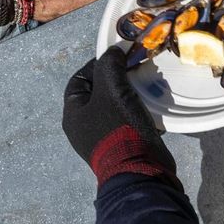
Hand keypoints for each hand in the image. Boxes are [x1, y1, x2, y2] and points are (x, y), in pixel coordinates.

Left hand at [63, 46, 178, 186]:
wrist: (140, 172)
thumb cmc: (119, 128)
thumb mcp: (112, 90)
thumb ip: (109, 65)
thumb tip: (113, 51)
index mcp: (73, 114)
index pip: (79, 80)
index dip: (96, 64)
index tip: (118, 57)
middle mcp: (83, 128)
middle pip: (97, 94)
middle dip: (116, 79)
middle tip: (134, 70)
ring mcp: (101, 140)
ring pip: (114, 108)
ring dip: (128, 95)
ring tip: (145, 85)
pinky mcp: (121, 148)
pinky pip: (126, 122)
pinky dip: (136, 112)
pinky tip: (151, 106)